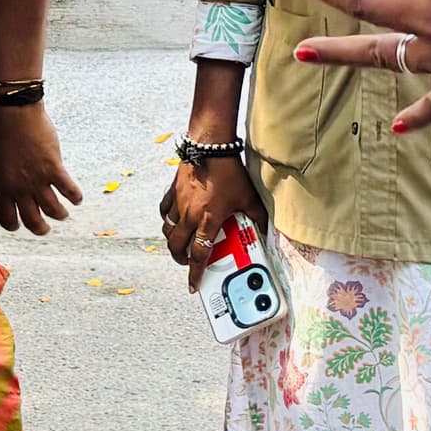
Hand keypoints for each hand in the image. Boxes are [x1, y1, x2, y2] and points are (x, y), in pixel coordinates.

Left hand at [0, 99, 82, 235]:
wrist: (14, 113)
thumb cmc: (0, 132)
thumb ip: (1, 179)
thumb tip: (6, 189)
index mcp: (1, 187)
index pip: (7, 218)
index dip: (14, 225)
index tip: (18, 225)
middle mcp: (19, 188)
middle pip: (32, 220)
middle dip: (40, 228)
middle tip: (44, 229)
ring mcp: (38, 180)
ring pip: (53, 210)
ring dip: (60, 215)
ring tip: (63, 215)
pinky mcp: (54, 168)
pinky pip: (68, 190)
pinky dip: (75, 197)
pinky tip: (77, 199)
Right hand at [158, 148, 262, 288]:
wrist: (210, 146)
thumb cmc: (229, 171)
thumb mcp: (249, 197)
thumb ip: (257, 216)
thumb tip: (266, 229)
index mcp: (208, 221)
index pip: (199, 255)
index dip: (195, 273)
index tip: (194, 284)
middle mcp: (189, 215)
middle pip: (177, 247)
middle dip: (180, 260)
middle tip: (187, 263)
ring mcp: (178, 203)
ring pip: (168, 231)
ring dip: (173, 242)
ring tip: (180, 245)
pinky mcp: (173, 191)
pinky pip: (164, 211)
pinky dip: (167, 220)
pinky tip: (173, 219)